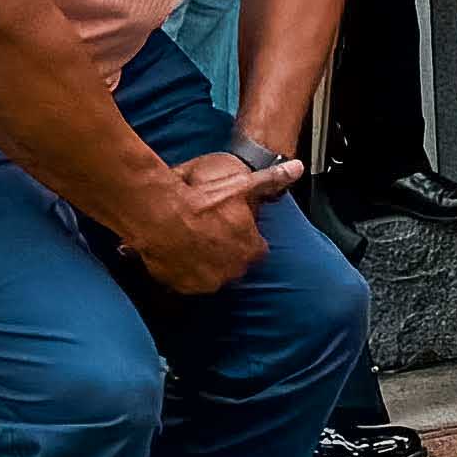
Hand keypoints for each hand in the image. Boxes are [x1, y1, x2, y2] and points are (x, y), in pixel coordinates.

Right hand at [134, 149, 298, 296]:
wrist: (159, 214)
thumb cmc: (201, 200)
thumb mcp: (242, 185)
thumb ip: (272, 179)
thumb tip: (296, 168)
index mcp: (250, 251)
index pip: (255, 249)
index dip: (244, 236)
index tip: (233, 226)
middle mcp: (231, 272)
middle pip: (233, 264)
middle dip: (225, 251)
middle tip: (209, 232)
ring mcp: (205, 282)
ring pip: (209, 274)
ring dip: (204, 262)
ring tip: (191, 240)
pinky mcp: (180, 287)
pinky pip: (185, 281)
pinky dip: (182, 270)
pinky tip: (176, 251)